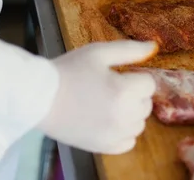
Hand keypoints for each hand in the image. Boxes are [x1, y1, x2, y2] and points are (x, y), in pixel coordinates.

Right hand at [38, 40, 157, 154]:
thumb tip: (154, 47)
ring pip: (139, 124)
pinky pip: (128, 142)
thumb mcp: (98, 52)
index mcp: (124, 90)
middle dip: (133, 94)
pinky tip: (106, 121)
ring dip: (129, 113)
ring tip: (106, 104)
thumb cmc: (68, 71)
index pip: (149, 83)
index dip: (134, 76)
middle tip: (109, 88)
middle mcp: (124, 116)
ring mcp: (115, 135)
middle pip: (146, 104)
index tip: (116, 76)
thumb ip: (129, 50)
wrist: (39, 97)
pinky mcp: (105, 147)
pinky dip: (122, 132)